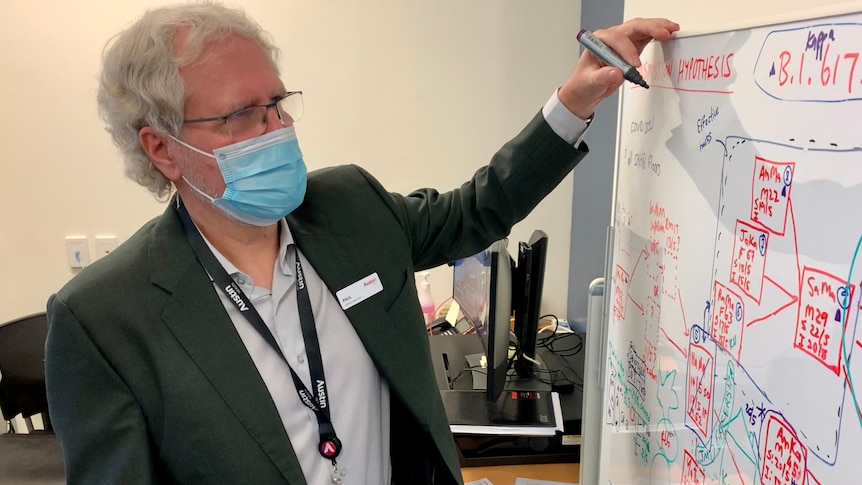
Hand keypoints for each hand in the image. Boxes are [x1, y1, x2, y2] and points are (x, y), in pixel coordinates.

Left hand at [558, 18, 679, 119]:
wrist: (586, 89)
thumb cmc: (584, 83)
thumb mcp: (589, 82)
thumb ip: (602, 77)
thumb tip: (616, 73)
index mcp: (598, 42)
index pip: (616, 38)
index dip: (627, 50)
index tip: (634, 65)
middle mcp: (611, 38)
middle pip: (632, 27)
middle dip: (649, 28)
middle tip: (664, 34)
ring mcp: (623, 41)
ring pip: (641, 28)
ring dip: (657, 27)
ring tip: (671, 29)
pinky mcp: (631, 47)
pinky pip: (646, 37)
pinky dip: (657, 34)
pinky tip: (668, 33)